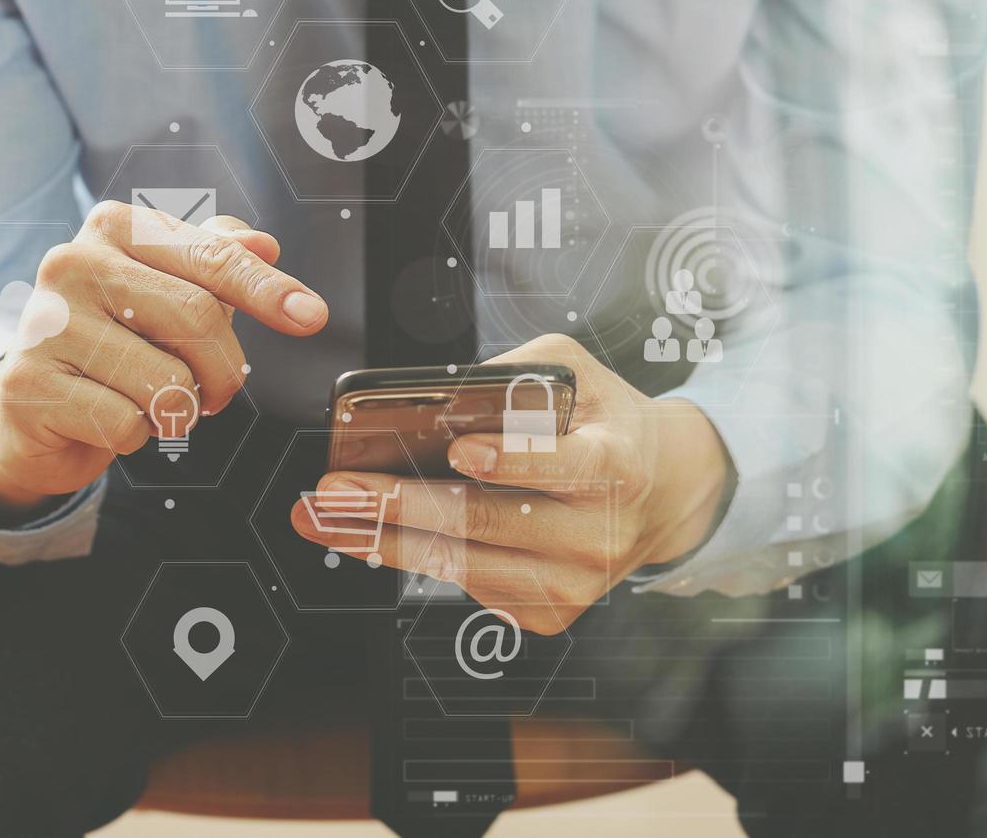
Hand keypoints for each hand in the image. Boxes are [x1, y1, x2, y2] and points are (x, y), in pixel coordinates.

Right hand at [0, 201, 327, 523]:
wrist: (30, 406)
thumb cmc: (116, 340)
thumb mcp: (169, 290)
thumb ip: (216, 260)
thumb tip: (265, 241)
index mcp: (115, 227)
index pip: (211, 256)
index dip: (267, 289)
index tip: (312, 317)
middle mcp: (72, 263)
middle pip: (197, 318)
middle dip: (224, 370)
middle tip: (215, 393)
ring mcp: (44, 324)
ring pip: (166, 380)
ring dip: (180, 410)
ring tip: (152, 402)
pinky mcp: (28, 386)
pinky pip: (126, 423)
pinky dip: (137, 435)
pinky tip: (111, 418)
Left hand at [291, 334, 727, 632]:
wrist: (661, 494)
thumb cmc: (606, 424)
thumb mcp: (581, 375)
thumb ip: (520, 372)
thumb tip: (439, 394)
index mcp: (616, 466)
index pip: (566, 466)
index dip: (513, 461)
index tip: (460, 451)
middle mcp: (598, 535)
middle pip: (490, 524)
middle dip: (402, 506)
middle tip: (338, 490)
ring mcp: (573, 584)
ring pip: (464, 565)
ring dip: (383, 542)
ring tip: (325, 517)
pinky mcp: (547, 613)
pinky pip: (466, 585)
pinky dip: (411, 559)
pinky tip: (366, 537)